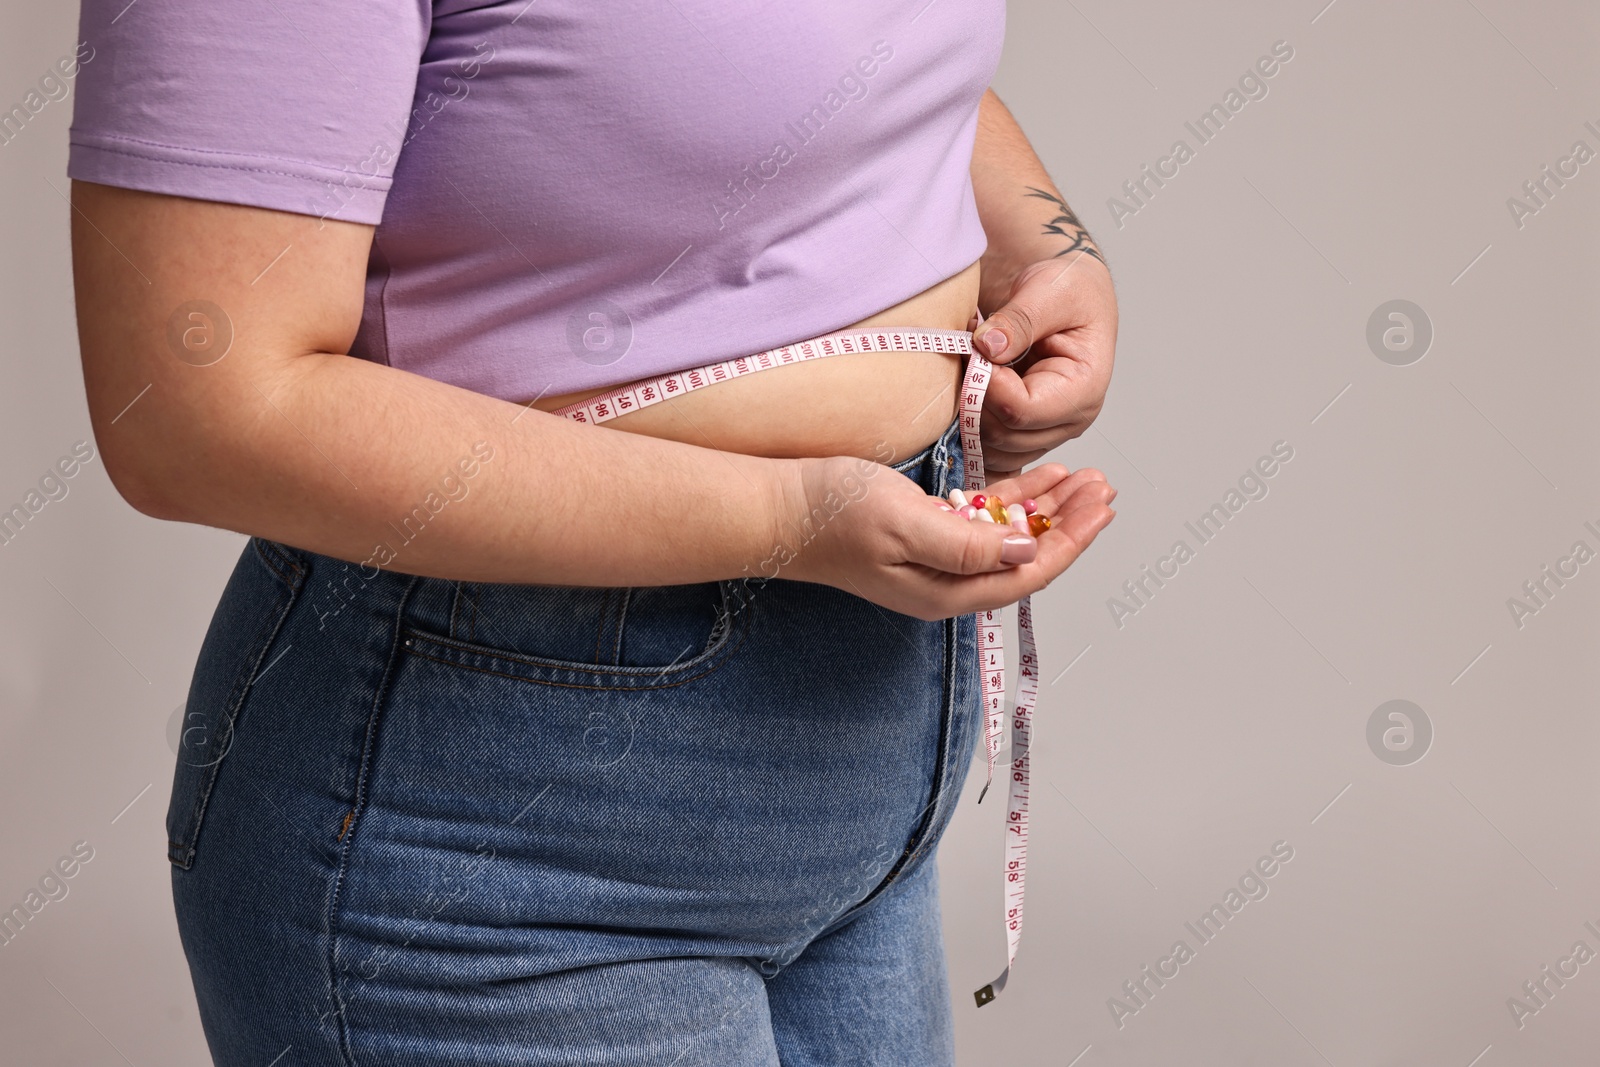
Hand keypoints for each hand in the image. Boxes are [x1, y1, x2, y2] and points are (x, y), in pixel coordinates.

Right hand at [777, 456, 1115, 620]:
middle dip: (1069, 522)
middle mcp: (944, 582)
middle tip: (1104, 487)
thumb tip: (1027, 549)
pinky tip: (1036, 483)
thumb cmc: (830, 514)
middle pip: (1025, 556)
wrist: (774, 507)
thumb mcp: (905, 522)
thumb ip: (968, 542)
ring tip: (1082, 480)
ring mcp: (931, 559)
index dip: (1070, 540)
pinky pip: (980, 522)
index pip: (1027, 571)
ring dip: (1046, 508)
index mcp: (944, 590)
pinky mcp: (919, 534)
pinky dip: (1012, 501)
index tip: (1100, 508)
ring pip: (1007, 537)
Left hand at [969, 252, 1117, 477]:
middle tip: (962, 353)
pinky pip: (988, 453)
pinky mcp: (1023, 433)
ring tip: (965, 369)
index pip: (1022, 411)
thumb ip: (1019, 320)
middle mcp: (1068, 421)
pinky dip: (967, 431)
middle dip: (971, 397)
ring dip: (965, 415)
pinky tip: (961, 394)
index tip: (972, 349)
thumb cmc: (1066, 289)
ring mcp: (1045, 432)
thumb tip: (987, 346)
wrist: (1064, 294)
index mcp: (1083, 389)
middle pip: (1002, 435)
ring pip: (990, 450)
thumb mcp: (1048, 291)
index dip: (986, 386)